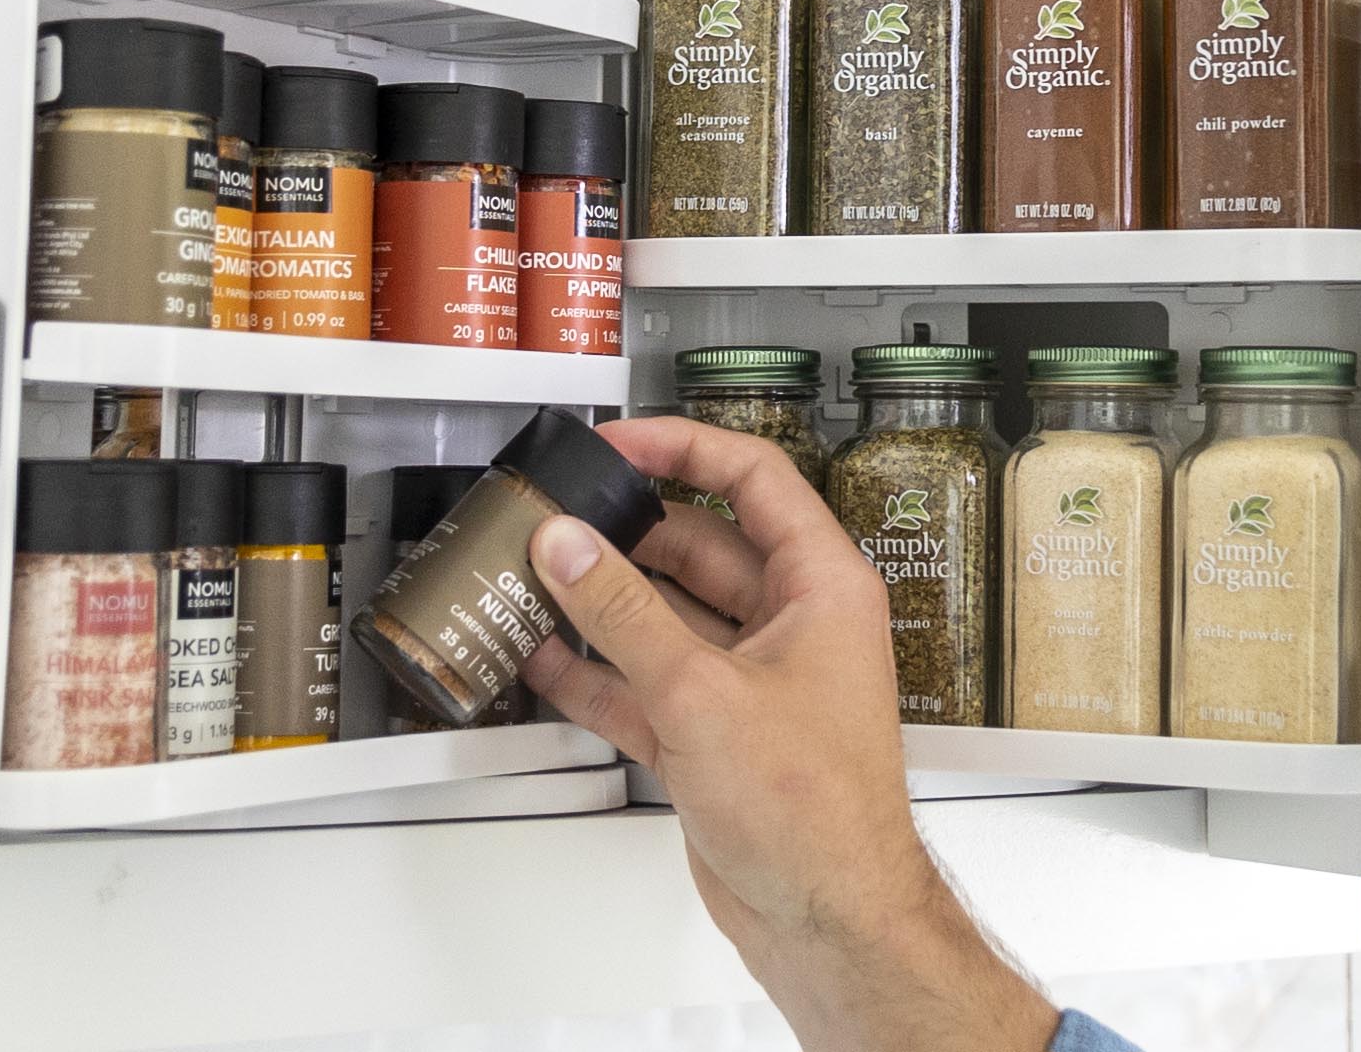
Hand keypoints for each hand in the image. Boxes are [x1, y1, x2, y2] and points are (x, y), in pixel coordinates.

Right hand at [523, 417, 1060, 1051]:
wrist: (827, 917)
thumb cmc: (815, 812)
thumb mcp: (702, 691)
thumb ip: (624, 613)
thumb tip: (572, 546)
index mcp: (820, 587)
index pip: (752, 479)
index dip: (682, 448)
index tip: (618, 443)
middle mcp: (791, 625)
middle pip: (698, 546)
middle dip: (625, 534)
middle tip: (556, 520)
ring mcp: (750, 681)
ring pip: (665, 616)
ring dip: (601, 603)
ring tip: (533, 579)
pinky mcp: (714, 734)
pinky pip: (646, 681)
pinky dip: (597, 671)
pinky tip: (545, 657)